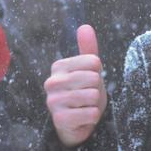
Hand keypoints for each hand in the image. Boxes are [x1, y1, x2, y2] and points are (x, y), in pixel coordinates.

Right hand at [45, 24, 106, 147]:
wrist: (77, 123)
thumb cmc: (84, 93)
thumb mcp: (89, 70)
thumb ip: (88, 49)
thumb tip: (85, 26)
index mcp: (59, 66)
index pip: (94, 62)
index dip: (98, 74)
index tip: (88, 82)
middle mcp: (52, 82)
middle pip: (94, 78)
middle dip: (97, 90)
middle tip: (87, 97)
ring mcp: (53, 101)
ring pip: (93, 96)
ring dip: (95, 105)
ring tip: (85, 107)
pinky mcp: (59, 119)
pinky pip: (90, 113)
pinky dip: (93, 117)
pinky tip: (83, 119)